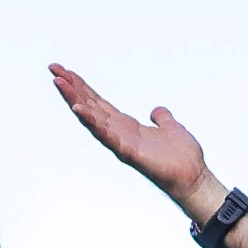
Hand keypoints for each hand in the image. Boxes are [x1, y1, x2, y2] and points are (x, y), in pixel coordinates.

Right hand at [48, 65, 216, 212]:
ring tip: (59, 83)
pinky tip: (79, 109)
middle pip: (89, 105)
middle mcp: (119, 133)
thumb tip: (157, 111)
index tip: (66, 72)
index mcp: (126, 126)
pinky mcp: (128, 152)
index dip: (82, 87)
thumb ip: (162, 118)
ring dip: (74, 100)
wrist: (194, 177)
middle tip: (53, 69)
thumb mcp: (171, 127)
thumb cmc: (182, 157)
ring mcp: (121, 143)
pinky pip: (106, 135)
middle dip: (71, 87)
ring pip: (91, 117)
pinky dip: (92, 122)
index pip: (98, 102)